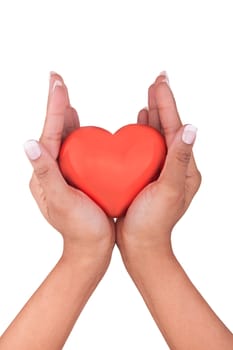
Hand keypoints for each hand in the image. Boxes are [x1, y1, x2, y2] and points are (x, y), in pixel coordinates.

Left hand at [24, 72, 114, 265]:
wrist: (91, 249)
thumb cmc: (81, 229)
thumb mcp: (63, 202)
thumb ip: (46, 174)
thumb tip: (28, 143)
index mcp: (45, 174)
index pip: (48, 134)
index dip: (54, 107)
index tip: (58, 83)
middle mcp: (50, 171)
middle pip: (52, 131)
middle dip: (55, 104)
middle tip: (58, 80)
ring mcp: (62, 174)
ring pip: (62, 138)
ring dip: (63, 116)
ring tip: (64, 96)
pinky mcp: (75, 178)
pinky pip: (73, 149)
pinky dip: (75, 132)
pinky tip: (80, 125)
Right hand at [116, 72, 200, 256]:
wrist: (140, 245)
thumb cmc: (153, 223)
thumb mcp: (169, 190)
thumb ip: (179, 160)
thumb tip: (191, 127)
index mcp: (184, 168)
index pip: (176, 128)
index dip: (168, 103)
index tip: (159, 82)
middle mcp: (176, 166)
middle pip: (169, 128)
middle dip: (163, 103)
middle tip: (156, 81)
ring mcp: (162, 171)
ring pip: (159, 136)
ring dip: (154, 115)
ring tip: (149, 97)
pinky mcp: (148, 176)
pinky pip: (147, 148)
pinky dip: (144, 132)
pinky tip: (138, 123)